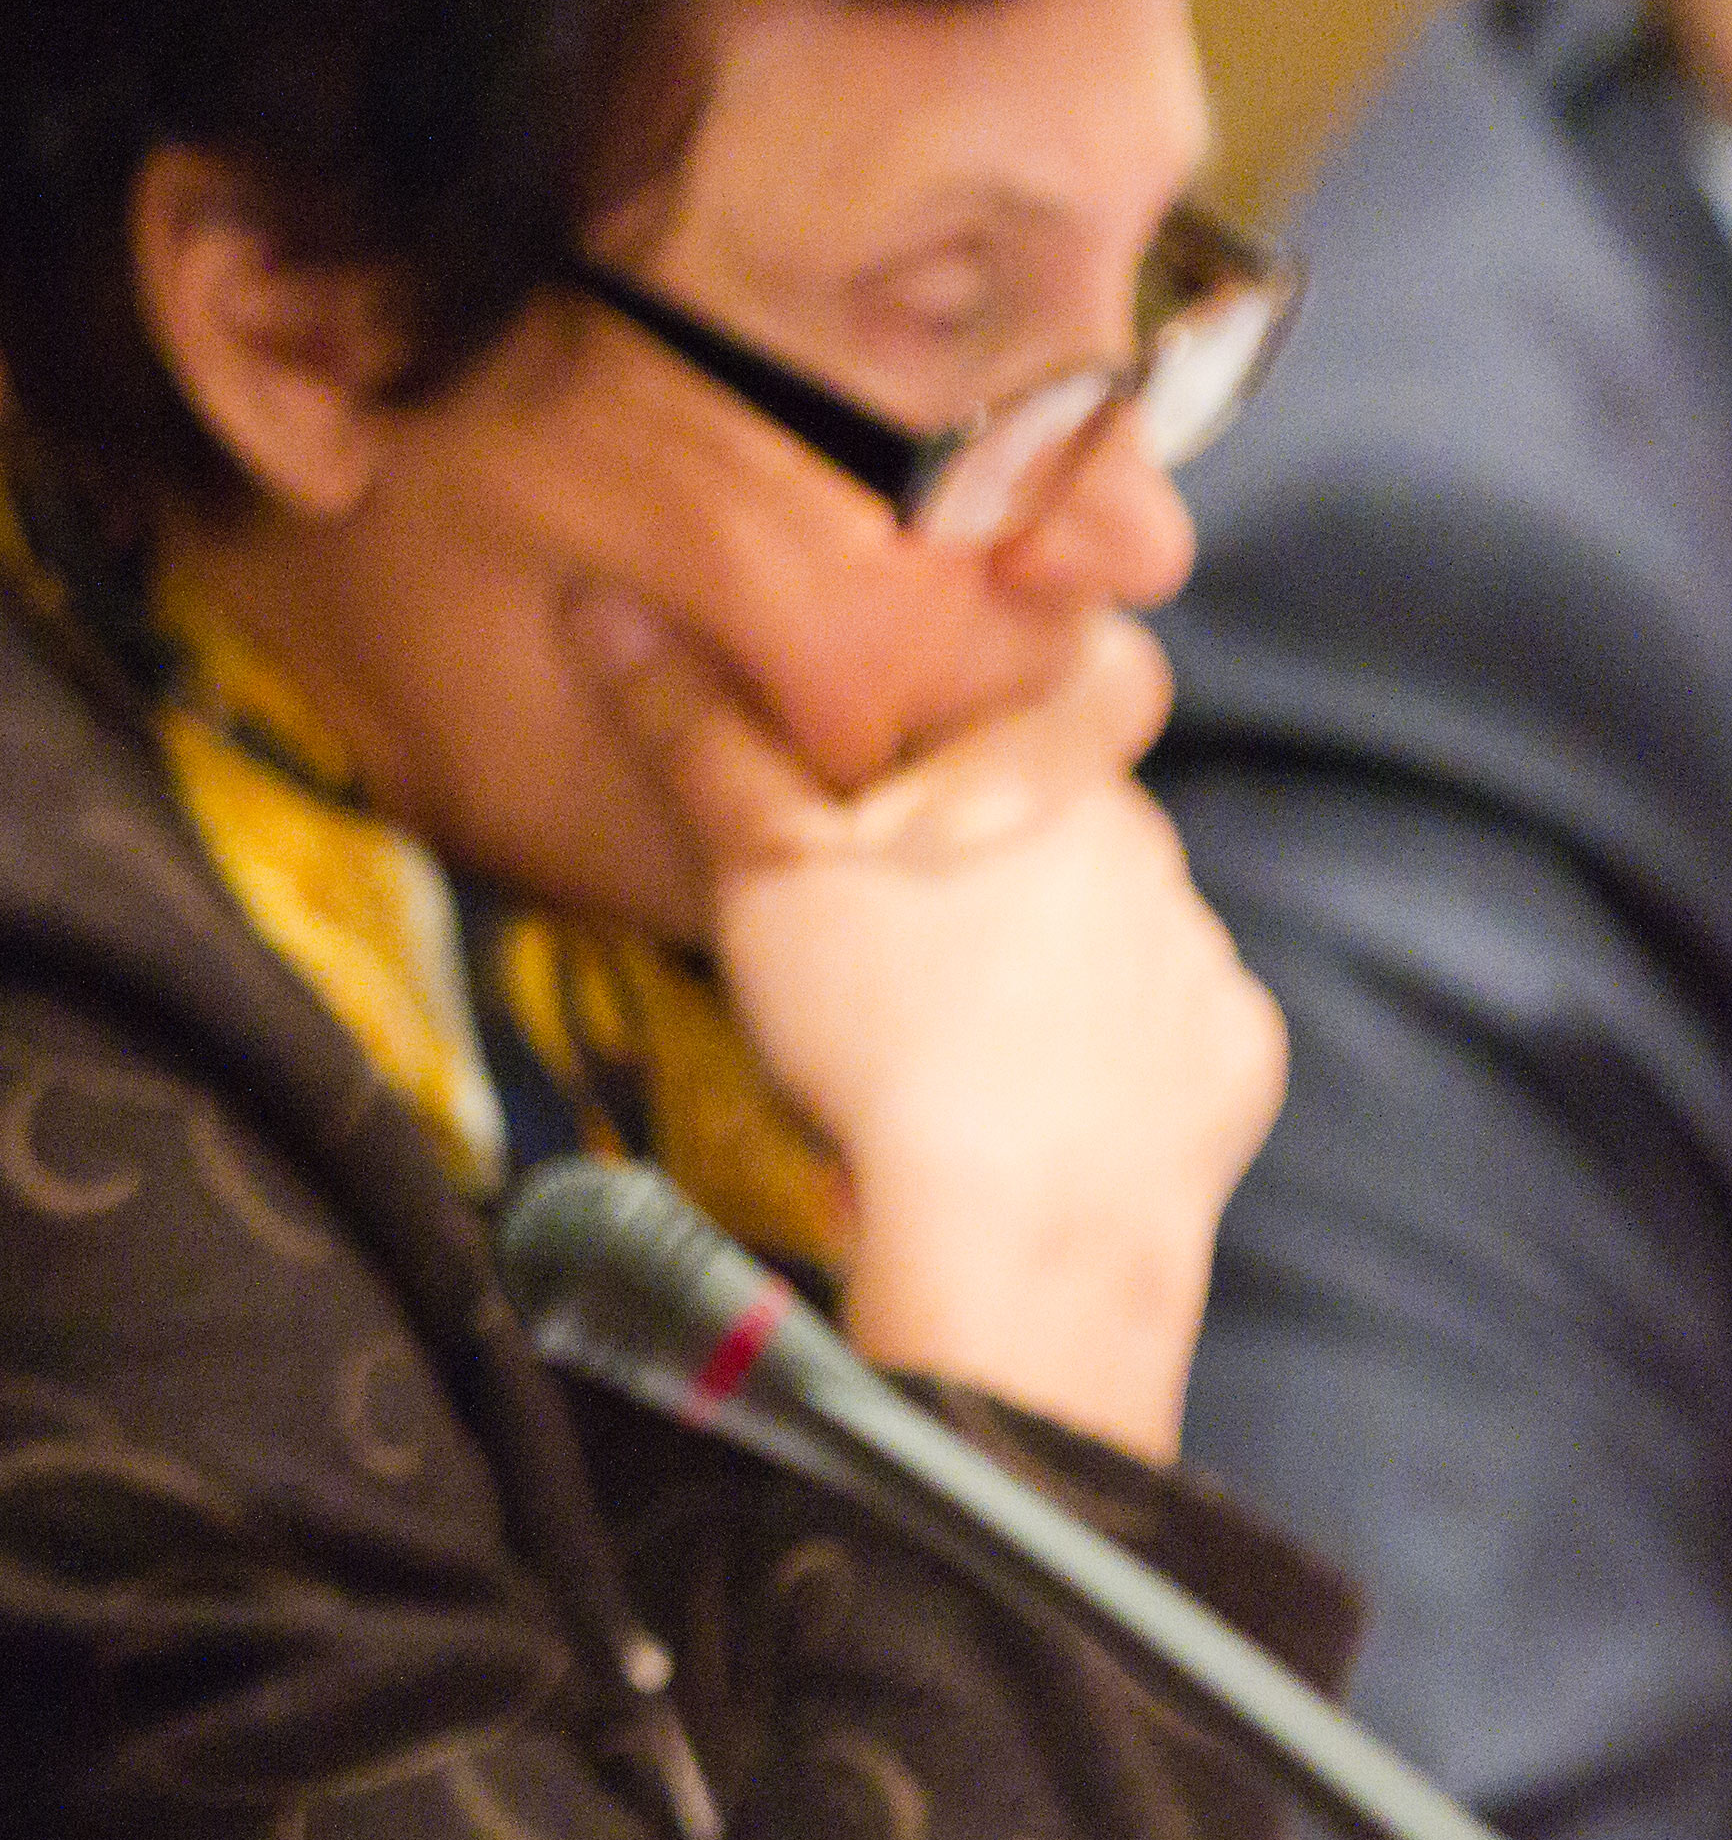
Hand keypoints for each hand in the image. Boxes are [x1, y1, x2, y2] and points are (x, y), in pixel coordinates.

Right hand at [573, 589, 1283, 1461]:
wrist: (1018, 1238)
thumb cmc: (879, 1027)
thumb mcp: (761, 866)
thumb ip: (696, 732)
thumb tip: (602, 601)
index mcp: (1039, 766)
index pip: (989, 716)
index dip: (917, 764)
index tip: (857, 825)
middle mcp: (1151, 840)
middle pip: (1047, 822)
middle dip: (975, 866)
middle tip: (878, 945)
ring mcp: (1202, 957)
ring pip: (1107, 927)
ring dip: (1041, 961)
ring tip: (947, 1041)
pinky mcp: (1237, 1064)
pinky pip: (1169, 1035)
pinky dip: (1111, 1059)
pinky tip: (1035, 1107)